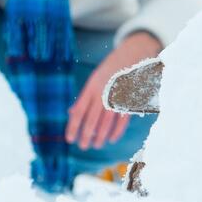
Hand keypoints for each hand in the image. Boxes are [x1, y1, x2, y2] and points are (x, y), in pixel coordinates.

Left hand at [66, 31, 163, 150]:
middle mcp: (102, 93)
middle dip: (86, 135)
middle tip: (83, 146)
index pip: (79, 111)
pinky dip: (116, 131)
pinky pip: (121, 120)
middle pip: (91, 119)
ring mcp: (116, 97)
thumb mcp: (94, 80)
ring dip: (100, 136)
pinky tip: (111, 139)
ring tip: (96, 145)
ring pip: (106, 122)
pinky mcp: (129, 99)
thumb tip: (71, 114)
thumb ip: (84, 97)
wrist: (132, 54)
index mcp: (91, 87)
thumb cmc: (110, 70)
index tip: (69, 139)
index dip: (73, 126)